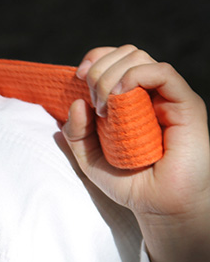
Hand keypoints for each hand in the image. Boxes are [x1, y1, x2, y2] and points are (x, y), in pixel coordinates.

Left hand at [62, 45, 209, 261]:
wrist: (159, 207)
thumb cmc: (129, 182)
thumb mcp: (88, 157)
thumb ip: (75, 132)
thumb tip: (76, 103)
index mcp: (131, 97)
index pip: (115, 57)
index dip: (94, 59)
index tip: (77, 78)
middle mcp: (151, 93)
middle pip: (124, 53)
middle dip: (98, 72)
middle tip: (95, 104)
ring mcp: (169, 97)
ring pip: (139, 57)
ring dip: (111, 76)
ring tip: (105, 108)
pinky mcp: (186, 106)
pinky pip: (162, 72)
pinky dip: (135, 75)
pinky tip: (120, 96)